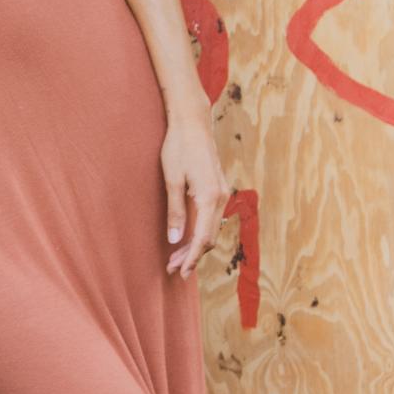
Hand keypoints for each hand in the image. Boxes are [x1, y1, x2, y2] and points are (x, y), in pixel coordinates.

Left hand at [160, 115, 230, 277]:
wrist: (193, 122)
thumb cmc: (178, 147)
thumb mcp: (171, 179)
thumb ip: (175, 211)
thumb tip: (175, 240)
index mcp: (210, 197)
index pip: (202, 238)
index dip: (191, 257)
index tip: (179, 271)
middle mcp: (221, 198)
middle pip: (209, 237)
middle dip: (192, 256)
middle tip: (172, 268)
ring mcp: (222, 193)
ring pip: (212, 228)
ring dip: (196, 245)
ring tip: (176, 257)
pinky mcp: (218, 188)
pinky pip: (212, 217)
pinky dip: (200, 231)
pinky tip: (187, 236)